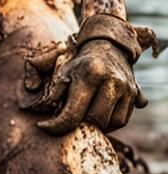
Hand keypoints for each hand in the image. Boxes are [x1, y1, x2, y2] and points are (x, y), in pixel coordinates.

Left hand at [25, 38, 145, 134]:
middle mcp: (111, 82)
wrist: (109, 47)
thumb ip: (55, 89)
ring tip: (83, 116)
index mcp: (90, 74)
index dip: (57, 125)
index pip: (73, 112)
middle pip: (95, 120)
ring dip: (96, 125)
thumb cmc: (81, 62)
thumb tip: (41, 100)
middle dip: (80, 123)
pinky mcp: (134, 95)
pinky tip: (97, 115)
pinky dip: (108, 123)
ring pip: (111, 123)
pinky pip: (121, 120)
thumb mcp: (64, 69)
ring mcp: (125, 89)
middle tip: (69, 117)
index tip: (44, 126)